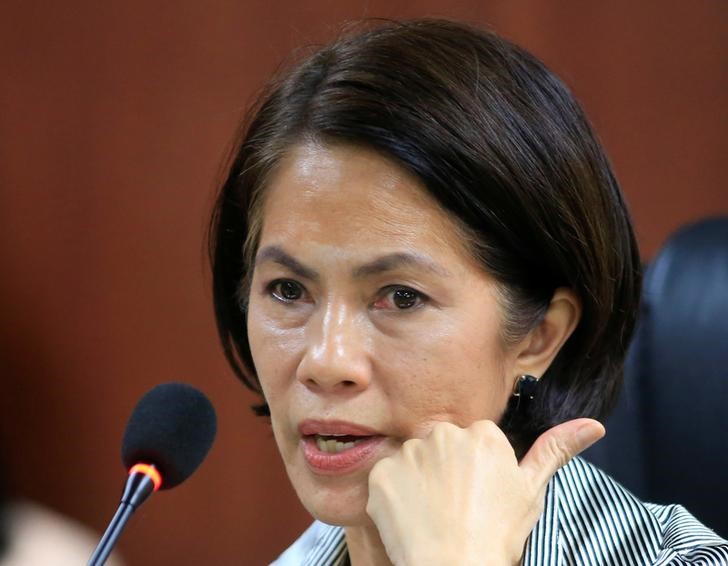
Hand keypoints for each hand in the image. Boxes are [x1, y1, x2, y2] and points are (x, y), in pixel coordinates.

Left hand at [366, 418, 604, 565]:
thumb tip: (594, 425)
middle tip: (455, 507)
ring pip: (413, 461)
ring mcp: (409, 453)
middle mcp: (444, 433)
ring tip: (433, 515)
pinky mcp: (382, 473)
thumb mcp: (532, 491)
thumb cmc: (498, 534)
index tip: (477, 496)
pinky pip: (386, 478)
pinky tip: (410, 518)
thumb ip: (555, 450)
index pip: (473, 442)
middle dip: (445, 470)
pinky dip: (394, 496)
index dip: (474, 472)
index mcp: (481, 434)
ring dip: (418, 481)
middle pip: (441, 447)